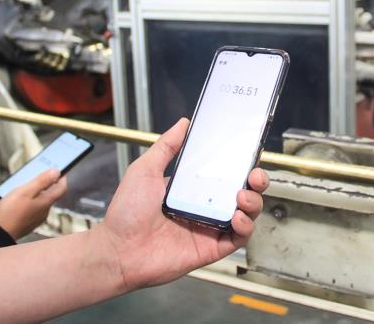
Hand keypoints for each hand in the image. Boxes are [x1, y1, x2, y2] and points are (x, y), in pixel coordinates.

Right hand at [0, 168, 67, 239]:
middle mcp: (45, 211)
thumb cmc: (11, 213)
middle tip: (38, 176)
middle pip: (51, 194)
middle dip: (46, 184)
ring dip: (36, 193)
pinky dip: (30, 202)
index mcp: (46, 202)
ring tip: (25, 187)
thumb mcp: (26, 191)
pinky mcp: (29, 222)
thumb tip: (56, 172)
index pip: (62, 188)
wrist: (0, 232)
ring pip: (41, 202)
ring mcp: (37, 218)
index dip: (61, 178)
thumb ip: (42, 181)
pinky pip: (33, 209)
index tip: (57, 171)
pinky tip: (19, 200)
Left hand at [93, 118, 269, 291]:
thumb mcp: (145, 170)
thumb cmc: (126, 213)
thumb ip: (166, 146)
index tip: (248, 154)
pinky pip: (237, 239)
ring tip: (243, 196)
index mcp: (192, 188)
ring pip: (246, 214)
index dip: (240, 164)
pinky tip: (237, 217)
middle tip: (254, 175)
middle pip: (242, 192)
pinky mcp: (210, 248)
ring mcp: (208, 227)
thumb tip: (182, 124)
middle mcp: (204, 207)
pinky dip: (244, 228)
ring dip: (252, 203)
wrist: (118, 250)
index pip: (224, 173)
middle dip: (256, 182)